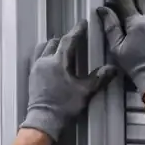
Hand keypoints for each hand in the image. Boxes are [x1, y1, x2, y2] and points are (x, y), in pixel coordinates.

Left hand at [19, 20, 118, 141]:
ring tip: (61, 47)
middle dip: (65, 39)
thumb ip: (98, 78)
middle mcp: (45, 61)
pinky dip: (44, 53)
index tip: (83, 24)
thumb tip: (112, 69)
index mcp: (58, 61)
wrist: (44, 120)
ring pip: (43, 48)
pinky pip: (37, 57)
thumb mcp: (85, 92)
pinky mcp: (32, 76)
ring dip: (53, 45)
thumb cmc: (64, 106)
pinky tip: (49, 59)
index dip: (77, 31)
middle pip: (55, 42)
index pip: (69, 40)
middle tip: (75, 39)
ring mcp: (36, 68)